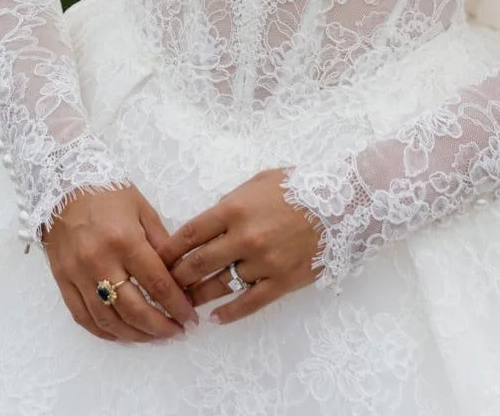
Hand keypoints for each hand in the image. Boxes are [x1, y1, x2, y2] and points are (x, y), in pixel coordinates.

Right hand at [42, 183, 199, 343]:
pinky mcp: (62, 281)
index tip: (190, 318)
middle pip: (133, 309)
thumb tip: (179, 273)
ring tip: (153, 336)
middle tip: (176, 332)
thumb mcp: (142, 208)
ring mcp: (78, 274)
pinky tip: (122, 334)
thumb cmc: (107, 192)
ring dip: (134, 335)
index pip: (156, 283)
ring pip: (107, 320)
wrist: (62, 184)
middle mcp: (100, 261)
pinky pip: (83, 317)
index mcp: (125, 240)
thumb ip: (161, 241)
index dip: (176, 305)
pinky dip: (104, 332)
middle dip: (159, 327)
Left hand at [157, 167, 324, 325]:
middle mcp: (244, 237)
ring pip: (219, 286)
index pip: (190, 233)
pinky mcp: (281, 281)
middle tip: (164, 286)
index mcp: (235, 208)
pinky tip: (216, 318)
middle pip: (197, 263)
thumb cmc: (298, 186)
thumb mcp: (258, 182)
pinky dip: (229, 313)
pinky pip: (249, 303)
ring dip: (198, 297)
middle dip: (176, 277)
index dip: (169, 250)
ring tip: (184, 304)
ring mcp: (262, 262)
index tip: (157, 259)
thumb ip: (230, 201)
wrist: (342, 202)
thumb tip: (208, 223)